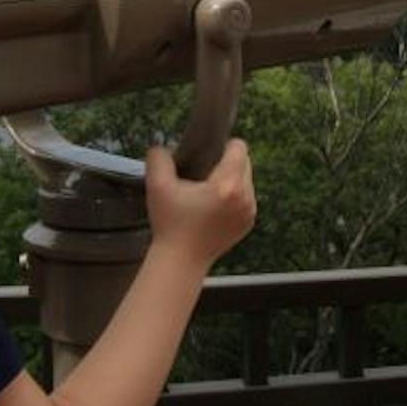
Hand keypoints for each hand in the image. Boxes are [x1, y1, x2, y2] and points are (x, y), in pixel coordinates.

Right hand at [144, 139, 256, 267]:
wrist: (181, 260)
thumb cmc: (170, 225)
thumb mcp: (157, 186)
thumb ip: (158, 158)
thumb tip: (162, 148)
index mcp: (227, 185)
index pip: (239, 148)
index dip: (222, 146)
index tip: (207, 155)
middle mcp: (244, 197)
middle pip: (245, 162)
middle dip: (226, 163)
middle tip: (203, 176)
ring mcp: (249, 211)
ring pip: (246, 180)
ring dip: (231, 180)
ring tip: (207, 193)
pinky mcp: (248, 223)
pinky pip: (246, 197)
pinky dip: (233, 197)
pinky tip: (212, 206)